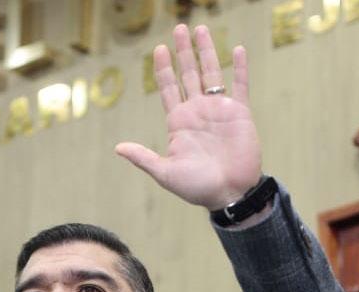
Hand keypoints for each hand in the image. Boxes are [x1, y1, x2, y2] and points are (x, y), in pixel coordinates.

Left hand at [116, 24, 261, 210]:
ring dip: (206, 51)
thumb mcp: (165, 173)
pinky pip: (240, 85)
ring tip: (200, 29)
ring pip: (211, 73)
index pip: (168, 87)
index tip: (158, 49)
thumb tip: (118, 148)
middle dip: (183, 51)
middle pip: (188, 73)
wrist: (230, 194)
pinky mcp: (239, 113)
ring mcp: (219, 110)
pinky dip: (239, 68)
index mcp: (179, 122)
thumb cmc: (197, 188)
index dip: (163, 68)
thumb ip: (144, 157)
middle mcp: (198, 111)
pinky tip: (236, 50)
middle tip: (178, 28)